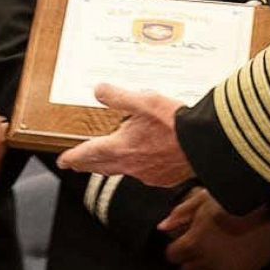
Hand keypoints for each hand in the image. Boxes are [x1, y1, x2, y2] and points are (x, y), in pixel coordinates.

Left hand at [58, 84, 194, 186]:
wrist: (205, 145)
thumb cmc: (175, 124)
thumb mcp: (143, 101)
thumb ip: (118, 96)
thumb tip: (99, 90)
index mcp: (120, 147)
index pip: (88, 153)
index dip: (73, 157)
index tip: (63, 161)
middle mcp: (131, 165)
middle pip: (101, 167)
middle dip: (86, 165)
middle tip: (75, 165)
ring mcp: (148, 174)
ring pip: (121, 172)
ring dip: (109, 168)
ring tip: (103, 165)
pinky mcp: (164, 178)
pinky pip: (143, 175)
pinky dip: (135, 169)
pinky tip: (140, 164)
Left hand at [158, 188, 269, 269]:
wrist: (266, 209)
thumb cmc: (230, 201)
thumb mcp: (201, 200)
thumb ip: (180, 214)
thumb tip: (161, 228)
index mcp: (193, 243)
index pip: (172, 256)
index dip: (176, 248)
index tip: (183, 242)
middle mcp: (206, 262)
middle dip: (189, 259)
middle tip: (199, 249)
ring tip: (212, 260)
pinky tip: (225, 269)